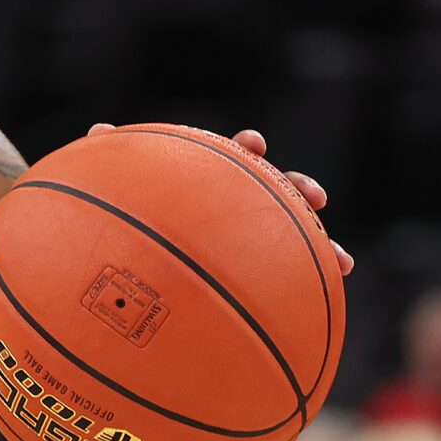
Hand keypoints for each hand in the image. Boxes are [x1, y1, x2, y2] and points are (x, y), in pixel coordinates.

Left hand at [89, 123, 353, 274]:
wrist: (126, 256)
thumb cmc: (120, 216)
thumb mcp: (114, 188)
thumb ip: (109, 156)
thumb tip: (99, 129)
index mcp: (209, 180)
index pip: (235, 157)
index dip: (247, 149)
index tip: (254, 145)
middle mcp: (234, 206)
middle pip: (275, 192)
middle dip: (298, 190)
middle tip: (317, 197)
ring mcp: (245, 238)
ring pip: (291, 239)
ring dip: (319, 247)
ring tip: (341, 263)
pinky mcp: (247, 271)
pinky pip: (279, 284)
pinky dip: (303, 291)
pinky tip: (318, 312)